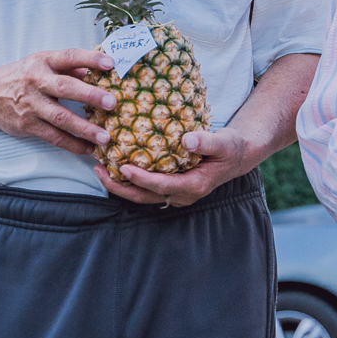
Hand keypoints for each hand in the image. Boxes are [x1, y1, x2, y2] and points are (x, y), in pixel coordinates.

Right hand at [0, 49, 115, 156]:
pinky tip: (89, 148)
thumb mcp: (43, 63)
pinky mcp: (28, 125)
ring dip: (85, 128)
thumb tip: (97, 70)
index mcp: (44, 61)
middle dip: (90, 95)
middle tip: (112, 103)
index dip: (90, 59)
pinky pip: (53, 136)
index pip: (69, 57)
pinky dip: (72, 144)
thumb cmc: (23, 76)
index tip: (111, 63)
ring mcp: (32, 105)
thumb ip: (69, 66)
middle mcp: (37, 81)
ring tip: (105, 136)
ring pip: (60, 117)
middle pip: (65, 87)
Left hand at [99, 126, 261, 207]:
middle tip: (98, 170)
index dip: (141, 179)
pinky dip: (129, 180)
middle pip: (144, 197)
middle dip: (119, 186)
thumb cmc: (231, 147)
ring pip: (142, 195)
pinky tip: (115, 165)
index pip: (161, 186)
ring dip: (120, 185)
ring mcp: (175, 194)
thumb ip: (206, 142)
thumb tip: (186, 140)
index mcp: (194, 186)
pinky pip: (146, 188)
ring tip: (99, 168)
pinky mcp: (171, 187)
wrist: (238, 155)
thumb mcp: (224, 142)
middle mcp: (182, 195)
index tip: (122, 167)